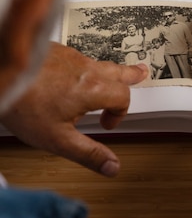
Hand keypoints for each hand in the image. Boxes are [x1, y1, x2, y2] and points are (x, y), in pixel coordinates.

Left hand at [0, 43, 147, 175]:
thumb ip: (88, 154)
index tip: (106, 124)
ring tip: (110, 76)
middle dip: (130, 76)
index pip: (122, 97)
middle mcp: (84, 69)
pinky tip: (70, 76)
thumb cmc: (24, 105)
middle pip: (117, 71)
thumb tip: (112, 167)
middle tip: (141, 74)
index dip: (119, 113)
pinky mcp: (54, 50)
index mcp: (91, 89)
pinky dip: (81, 68)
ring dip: (106, 73)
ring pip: (97, 63)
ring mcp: (69, 56)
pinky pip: (76, 58)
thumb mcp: (58, 140)